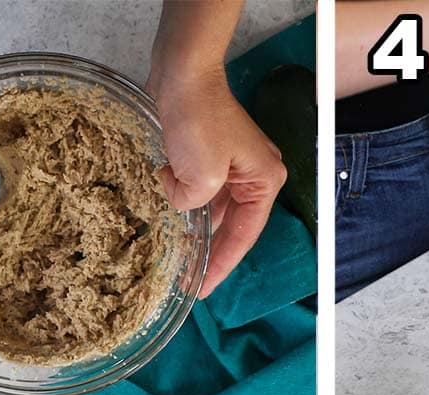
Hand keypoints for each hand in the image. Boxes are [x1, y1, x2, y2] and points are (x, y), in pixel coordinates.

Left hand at [148, 67, 285, 296]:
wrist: (183, 72)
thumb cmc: (200, 117)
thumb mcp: (200, 176)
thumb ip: (193, 205)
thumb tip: (182, 205)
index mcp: (263, 182)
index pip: (243, 236)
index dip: (221, 265)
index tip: (202, 288)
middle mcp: (253, 176)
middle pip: (230, 225)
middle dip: (207, 248)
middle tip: (188, 279)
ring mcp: (232, 165)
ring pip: (211, 207)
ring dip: (191, 220)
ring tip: (174, 247)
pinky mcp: (210, 154)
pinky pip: (198, 188)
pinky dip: (181, 193)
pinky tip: (164, 189)